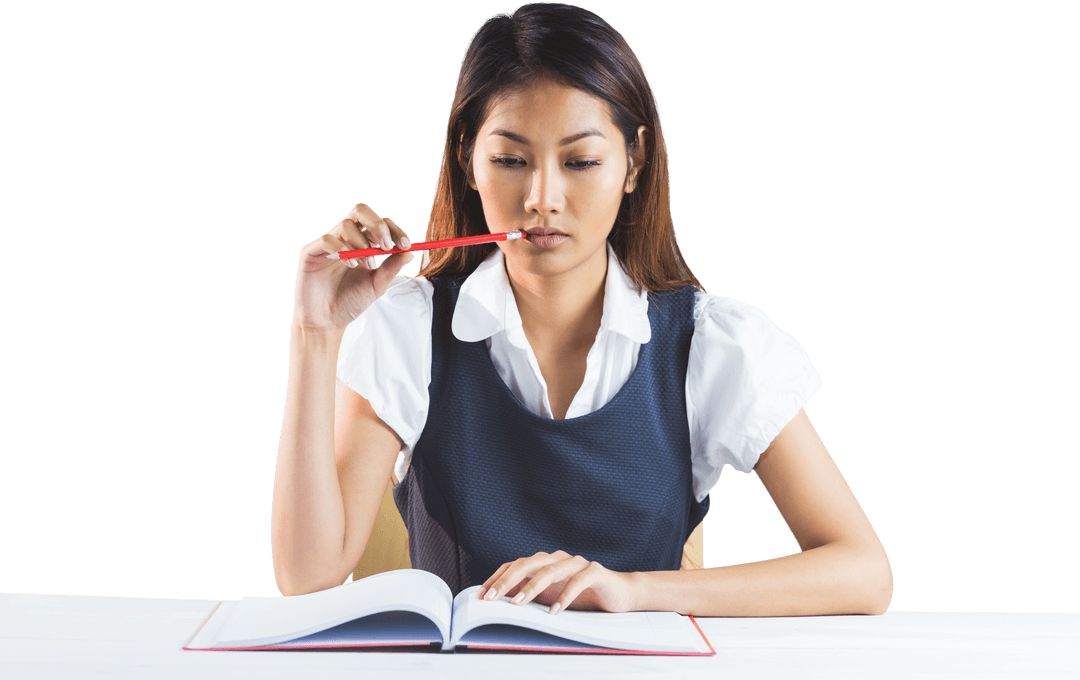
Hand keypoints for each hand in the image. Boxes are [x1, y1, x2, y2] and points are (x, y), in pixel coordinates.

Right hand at [291, 203, 414, 332]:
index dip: (395, 230)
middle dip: (377, 225)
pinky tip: (351, 264)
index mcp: (363, 242)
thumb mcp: (377, 285)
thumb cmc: (351, 302)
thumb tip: (409, 252)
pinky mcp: (311, 252)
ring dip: (362, 243)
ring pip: (347, 224)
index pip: (380, 224)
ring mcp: (328, 243)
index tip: (406, 245)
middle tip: (386, 245)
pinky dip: (342, 249)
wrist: (327, 321)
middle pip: (361, 211)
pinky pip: (327, 239)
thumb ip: (391, 268)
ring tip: (368, 265)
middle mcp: (346, 238)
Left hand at [475, 551, 635, 614]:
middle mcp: (558, 558)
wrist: (619, 594)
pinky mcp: (595, 571)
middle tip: (492, 598)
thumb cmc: (581, 597)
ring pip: (550, 570)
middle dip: (507, 581)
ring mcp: (576, 563)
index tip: (481, 596)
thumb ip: (530, 596)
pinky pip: (577, 581)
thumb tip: (500, 605)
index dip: (497, 578)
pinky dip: (565, 596)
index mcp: (544, 562)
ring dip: (532, 587)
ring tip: (518, 604)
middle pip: (528, 564)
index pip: (515, 565)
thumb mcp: (551, 598)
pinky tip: (555, 611)